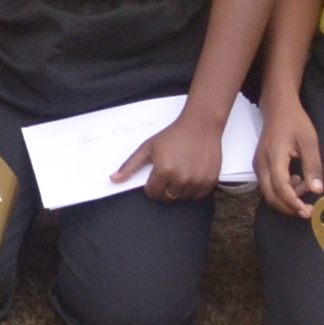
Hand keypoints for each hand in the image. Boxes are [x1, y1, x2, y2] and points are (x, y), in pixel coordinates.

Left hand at [112, 102, 228, 201]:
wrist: (200, 126)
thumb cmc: (173, 135)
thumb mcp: (148, 147)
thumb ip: (130, 166)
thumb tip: (113, 179)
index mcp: (164, 171)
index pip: (152, 193)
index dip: (151, 186)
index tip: (155, 176)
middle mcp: (181, 179)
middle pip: (167, 198)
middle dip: (164, 189)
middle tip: (168, 173)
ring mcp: (197, 181)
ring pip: (182, 198)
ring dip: (178, 190)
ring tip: (180, 172)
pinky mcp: (210, 182)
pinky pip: (198, 196)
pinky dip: (193, 190)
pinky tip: (191, 175)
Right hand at [256, 94, 323, 217]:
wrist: (278, 108)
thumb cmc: (295, 122)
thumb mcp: (309, 141)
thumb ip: (313, 166)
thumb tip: (317, 190)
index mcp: (274, 157)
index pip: (280, 188)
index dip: (293, 203)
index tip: (308, 213)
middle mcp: (261, 164)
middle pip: (271, 196)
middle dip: (289, 207)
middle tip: (308, 210)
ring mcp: (258, 165)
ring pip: (268, 192)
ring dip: (287, 198)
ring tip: (306, 185)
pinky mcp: (260, 165)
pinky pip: (268, 185)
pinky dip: (283, 190)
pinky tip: (297, 179)